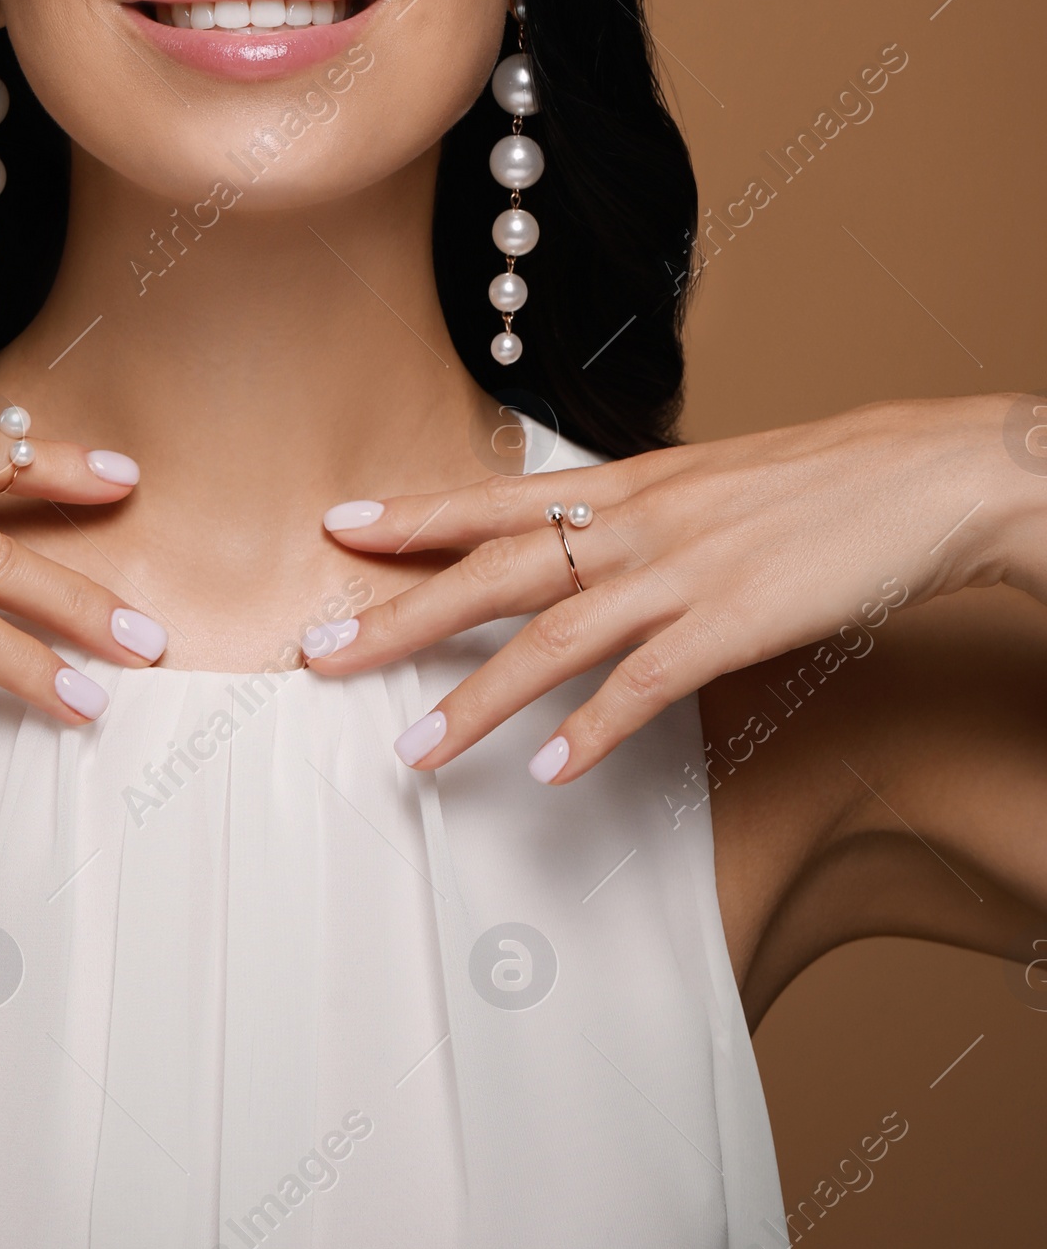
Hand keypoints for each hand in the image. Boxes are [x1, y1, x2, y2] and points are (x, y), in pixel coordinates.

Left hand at [308, 396, 1046, 779]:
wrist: (927, 476)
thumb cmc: (828, 483)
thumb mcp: (716, 484)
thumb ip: (648, 516)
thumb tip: (595, 545)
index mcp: (631, 484)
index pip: (495, 499)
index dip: (413, 515)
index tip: (339, 527)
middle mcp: (638, 523)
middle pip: (491, 572)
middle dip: (399, 615)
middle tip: (320, 651)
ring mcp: (681, 573)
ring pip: (547, 641)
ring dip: (472, 703)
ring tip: (412, 754)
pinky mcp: (732, 624)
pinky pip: (642, 687)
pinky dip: (590, 732)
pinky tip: (547, 772)